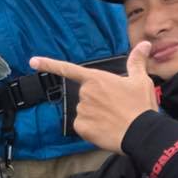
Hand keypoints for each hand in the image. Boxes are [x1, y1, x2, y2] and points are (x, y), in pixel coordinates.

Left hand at [30, 42, 157, 153]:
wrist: (142, 134)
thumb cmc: (141, 106)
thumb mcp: (141, 81)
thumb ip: (137, 61)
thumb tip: (145, 43)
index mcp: (96, 79)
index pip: (68, 69)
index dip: (49, 64)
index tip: (32, 61)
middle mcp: (85, 93)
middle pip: (86, 96)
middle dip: (98, 101)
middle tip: (117, 107)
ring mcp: (81, 110)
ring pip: (85, 111)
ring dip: (96, 115)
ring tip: (114, 119)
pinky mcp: (80, 127)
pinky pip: (83, 126)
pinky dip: (92, 128)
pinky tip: (106, 129)